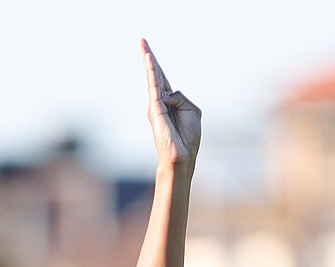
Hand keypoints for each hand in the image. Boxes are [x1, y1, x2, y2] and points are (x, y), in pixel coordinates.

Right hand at [141, 39, 199, 168]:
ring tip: (143, 44)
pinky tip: (149, 60)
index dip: (157, 66)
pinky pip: (154, 86)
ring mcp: (156, 105)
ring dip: (148, 60)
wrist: (182, 156)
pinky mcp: (156, 109)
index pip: (163, 80)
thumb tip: (168, 94)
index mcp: (170, 102)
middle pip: (155, 74)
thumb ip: (182, 98)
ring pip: (155, 78)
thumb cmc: (188, 137)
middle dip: (148, 57)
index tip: (148, 51)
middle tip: (141, 40)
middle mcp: (160, 102)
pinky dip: (152, 72)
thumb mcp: (192, 111)